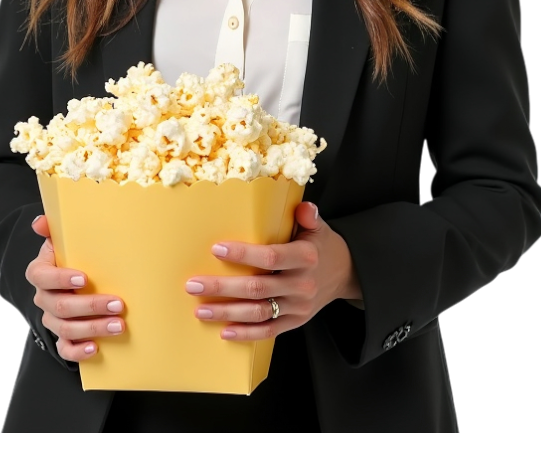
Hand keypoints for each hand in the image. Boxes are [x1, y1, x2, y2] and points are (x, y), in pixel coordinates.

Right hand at [26, 214, 125, 360]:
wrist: (70, 279)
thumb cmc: (69, 256)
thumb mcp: (62, 240)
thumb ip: (53, 229)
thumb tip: (40, 222)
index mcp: (40, 272)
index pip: (43, 277)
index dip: (61, 279)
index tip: (84, 278)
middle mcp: (43, 298)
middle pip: (61, 306)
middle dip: (91, 306)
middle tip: (118, 304)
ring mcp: (51, 319)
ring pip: (66, 329)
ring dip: (93, 328)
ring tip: (118, 325)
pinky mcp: (61, 337)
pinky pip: (65, 349)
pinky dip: (79, 351)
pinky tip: (96, 348)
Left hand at [184, 201, 361, 340]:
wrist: (346, 274)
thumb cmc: (322, 246)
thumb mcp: (319, 227)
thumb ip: (308, 216)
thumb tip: (302, 206)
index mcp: (306, 257)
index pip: (272, 257)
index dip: (244, 254)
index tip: (217, 249)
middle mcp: (302, 284)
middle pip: (258, 288)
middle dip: (223, 288)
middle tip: (194, 285)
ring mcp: (299, 307)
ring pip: (259, 312)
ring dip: (228, 313)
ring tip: (200, 310)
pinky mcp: (296, 322)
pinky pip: (269, 331)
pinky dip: (247, 334)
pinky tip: (225, 330)